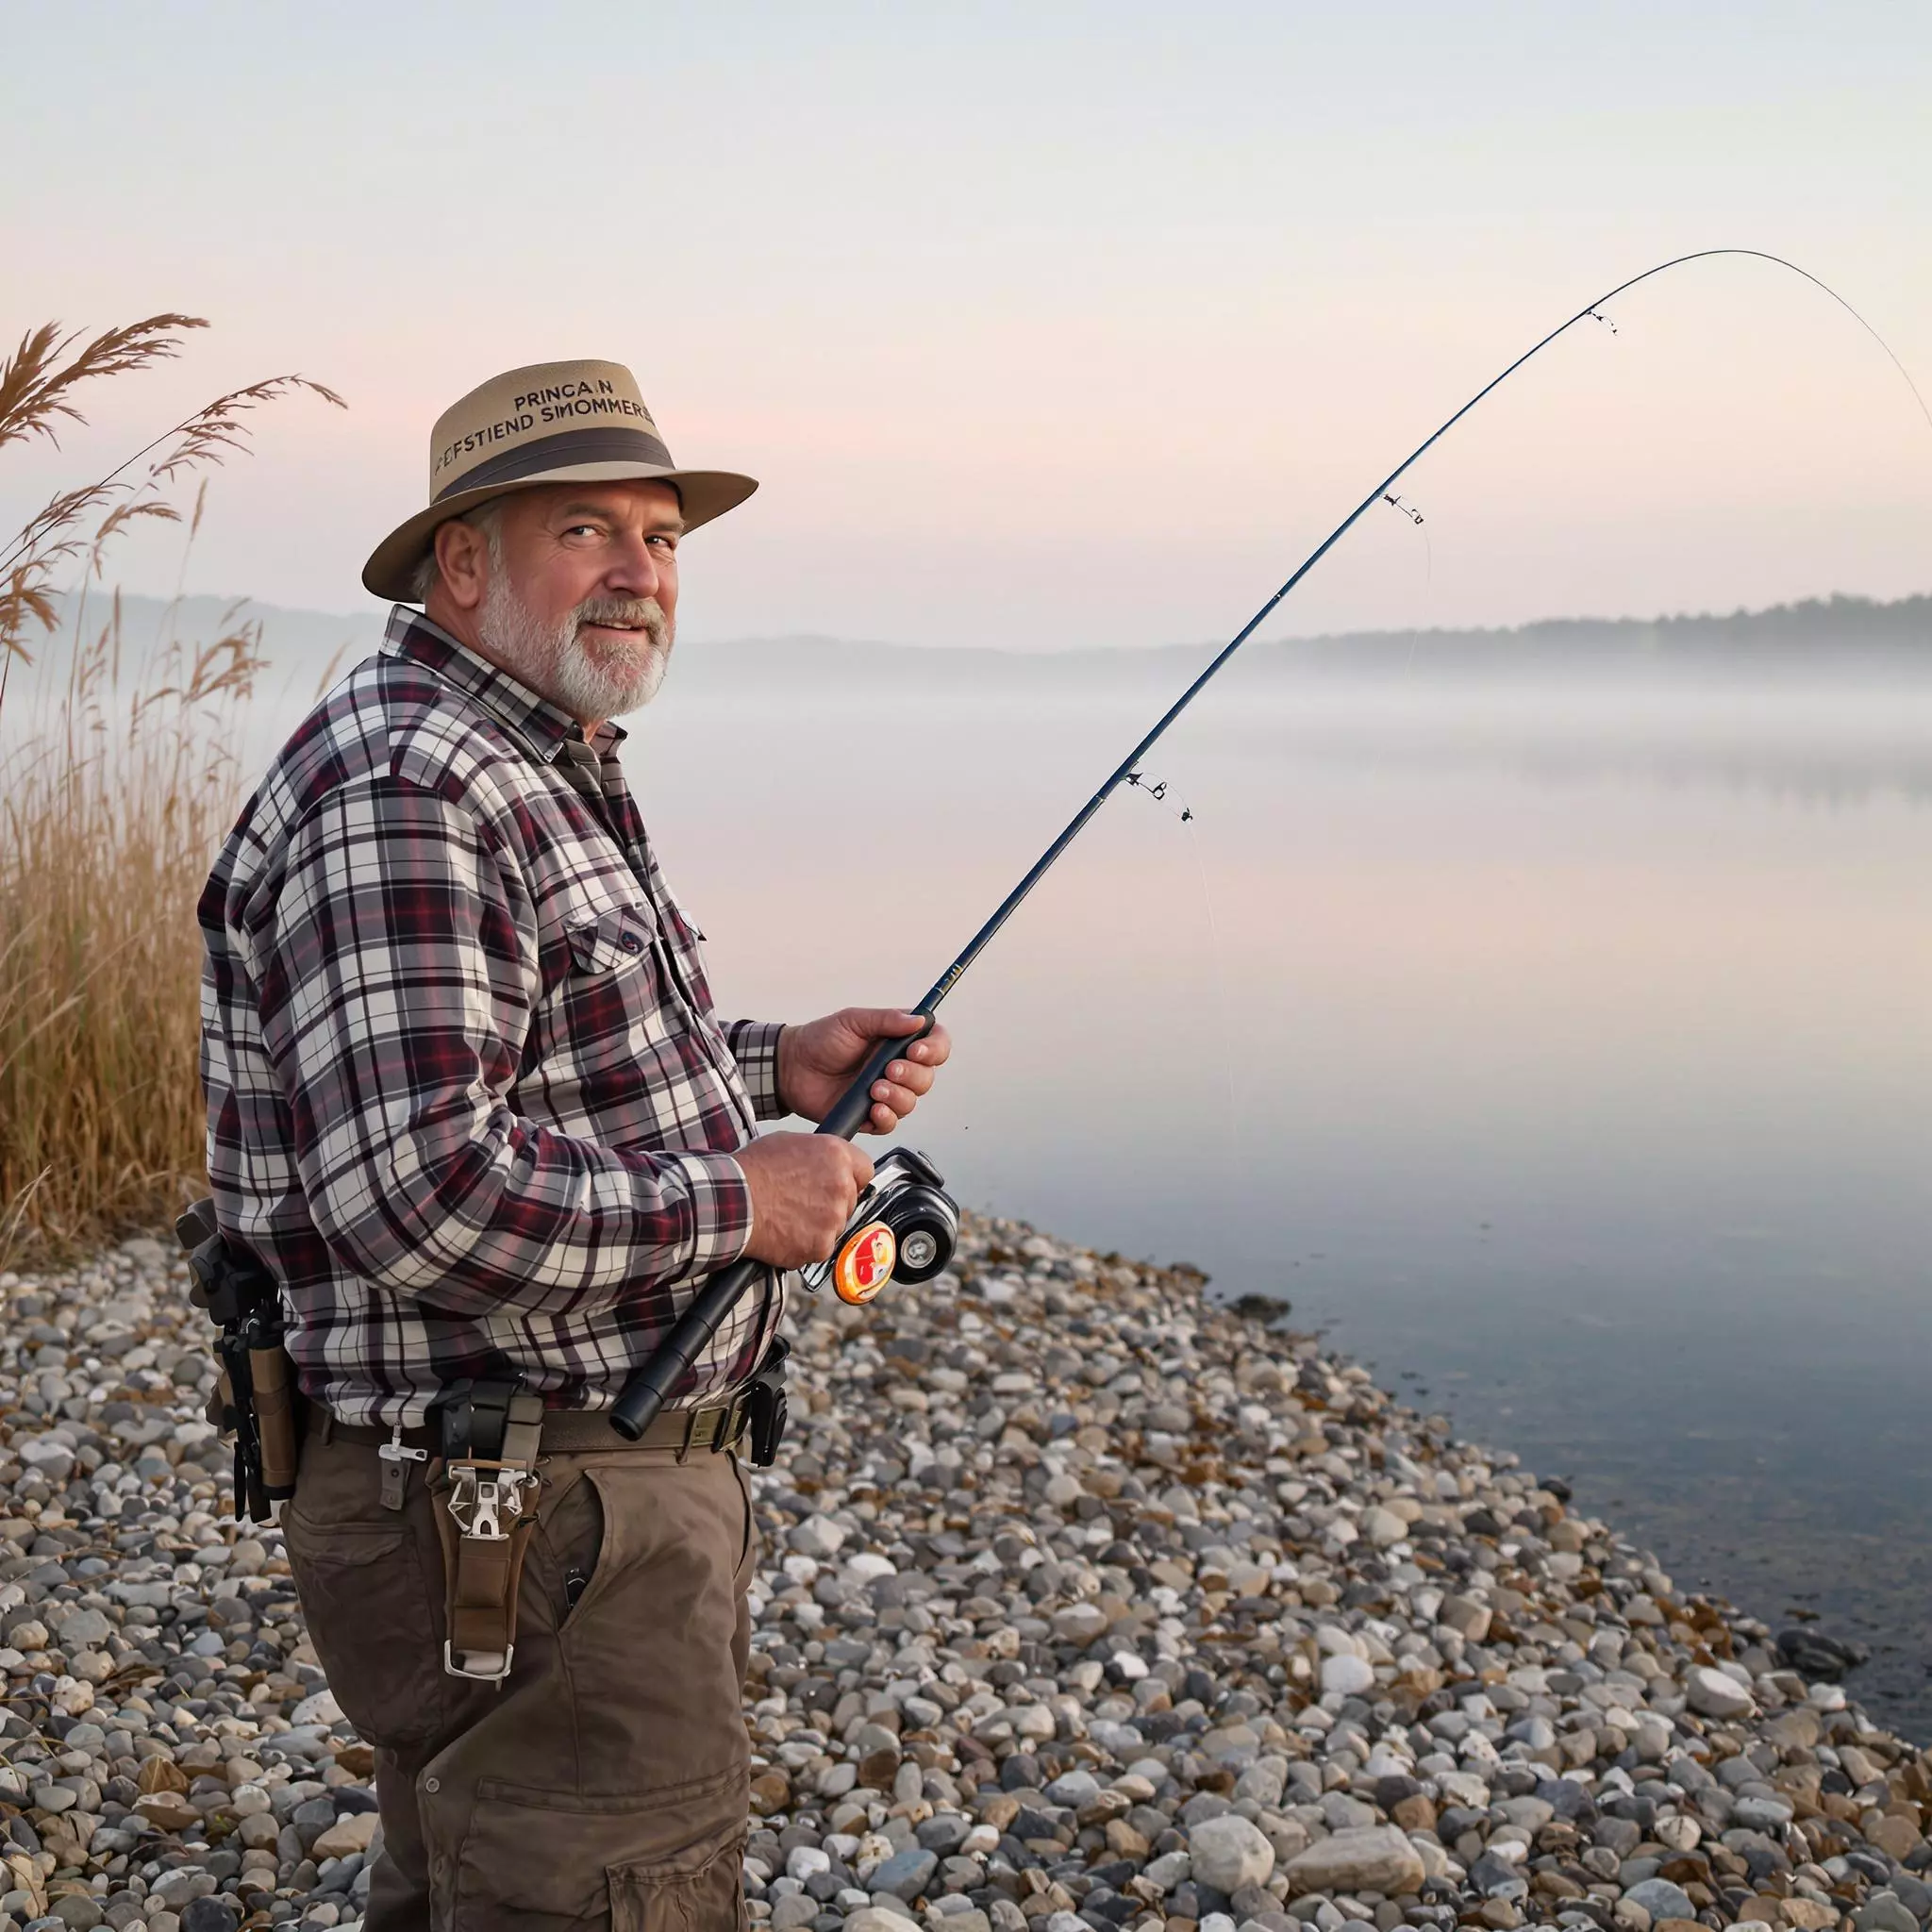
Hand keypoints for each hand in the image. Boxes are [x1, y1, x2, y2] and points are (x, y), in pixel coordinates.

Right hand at [736, 1134, 875, 1267]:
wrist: (733, 1201)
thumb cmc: (752, 1170)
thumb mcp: (788, 1142)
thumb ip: (818, 1154)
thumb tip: (824, 1162)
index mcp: (837, 1156)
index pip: (865, 1169)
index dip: (851, 1177)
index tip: (839, 1183)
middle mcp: (842, 1186)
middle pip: (850, 1200)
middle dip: (831, 1203)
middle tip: (803, 1202)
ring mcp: (834, 1218)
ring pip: (835, 1225)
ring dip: (819, 1225)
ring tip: (789, 1217)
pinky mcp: (821, 1245)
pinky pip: (821, 1247)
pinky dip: (805, 1244)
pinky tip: (786, 1232)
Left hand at [776, 1007, 951, 1133]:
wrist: (791, 1068)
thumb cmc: (820, 1041)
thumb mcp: (853, 1020)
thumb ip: (886, 1019)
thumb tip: (918, 1020)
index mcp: (896, 1041)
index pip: (934, 1045)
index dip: (934, 1049)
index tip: (916, 1050)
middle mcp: (895, 1067)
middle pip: (926, 1077)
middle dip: (912, 1075)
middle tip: (889, 1069)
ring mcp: (884, 1092)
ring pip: (911, 1102)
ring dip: (897, 1096)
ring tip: (873, 1088)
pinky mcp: (870, 1115)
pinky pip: (890, 1123)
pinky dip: (885, 1117)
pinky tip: (872, 1109)